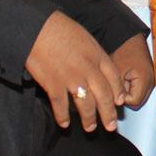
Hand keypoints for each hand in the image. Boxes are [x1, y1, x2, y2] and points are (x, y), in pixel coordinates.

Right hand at [25, 11, 126, 131]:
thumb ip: (94, 55)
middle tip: (111, 126)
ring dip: (89, 119)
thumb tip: (98, 70)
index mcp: (97, 55)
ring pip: (86, 105)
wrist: (36, 27)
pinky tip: (65, 123)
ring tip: (90, 128)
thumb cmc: (59, 29)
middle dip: (109, 114)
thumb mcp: (85, 38)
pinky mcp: (53, 84)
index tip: (119, 103)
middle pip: (104, 96)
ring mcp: (71, 78)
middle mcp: (88, 69)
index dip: (118, 93)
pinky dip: (63, 117)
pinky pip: (61, 106)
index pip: (114, 78)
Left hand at [110, 33, 155, 108]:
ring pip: (139, 96)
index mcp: (146, 79)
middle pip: (138, 102)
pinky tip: (125, 78)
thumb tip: (117, 103)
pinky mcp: (148, 77)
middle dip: (126, 97)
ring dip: (129, 92)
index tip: (115, 88)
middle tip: (117, 85)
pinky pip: (140, 89)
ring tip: (121, 79)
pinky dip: (132, 87)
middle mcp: (152, 81)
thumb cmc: (122, 50)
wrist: (128, 37)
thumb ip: (118, 90)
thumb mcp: (117, 71)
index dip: (122, 97)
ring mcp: (151, 79)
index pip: (134, 102)